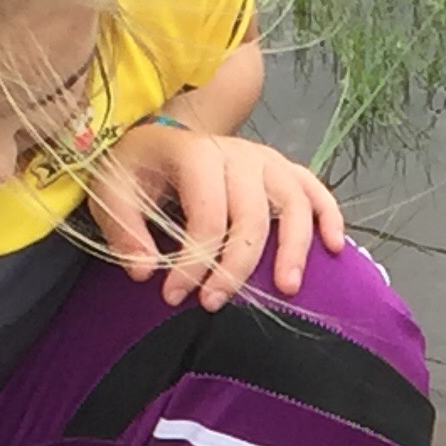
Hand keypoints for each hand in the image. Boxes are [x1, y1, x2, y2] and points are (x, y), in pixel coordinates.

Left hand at [86, 122, 346, 307]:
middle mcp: (238, 153)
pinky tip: (334, 248)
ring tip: (287, 289)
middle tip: (214, 305)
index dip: (193, 261)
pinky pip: (316, 191)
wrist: (160, 141)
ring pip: (294, 204)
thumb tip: (145, 273)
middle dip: (235, 267)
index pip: (206, 216)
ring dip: (294, 248)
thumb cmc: (137, 170)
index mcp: (196, 153)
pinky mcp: (284, 169)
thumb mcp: (112, 193)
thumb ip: (124, 232)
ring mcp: (267, 159)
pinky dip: (330, 217)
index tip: (174, 296)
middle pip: (251, 217)